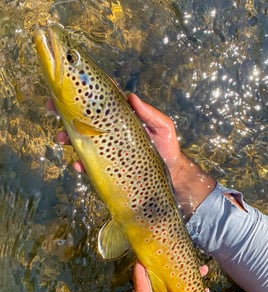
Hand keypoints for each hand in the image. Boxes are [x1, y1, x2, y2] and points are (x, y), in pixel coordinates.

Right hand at [54, 93, 215, 216]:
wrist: (171, 174)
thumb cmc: (167, 147)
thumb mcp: (163, 127)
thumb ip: (149, 114)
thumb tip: (131, 96)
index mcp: (123, 117)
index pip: (102, 101)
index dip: (86, 92)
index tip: (70, 85)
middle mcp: (111, 130)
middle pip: (85, 118)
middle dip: (66, 112)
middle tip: (51, 107)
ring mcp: (107, 147)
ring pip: (82, 138)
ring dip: (67, 137)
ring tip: (61, 139)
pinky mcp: (107, 164)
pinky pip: (89, 162)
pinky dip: (81, 162)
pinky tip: (78, 164)